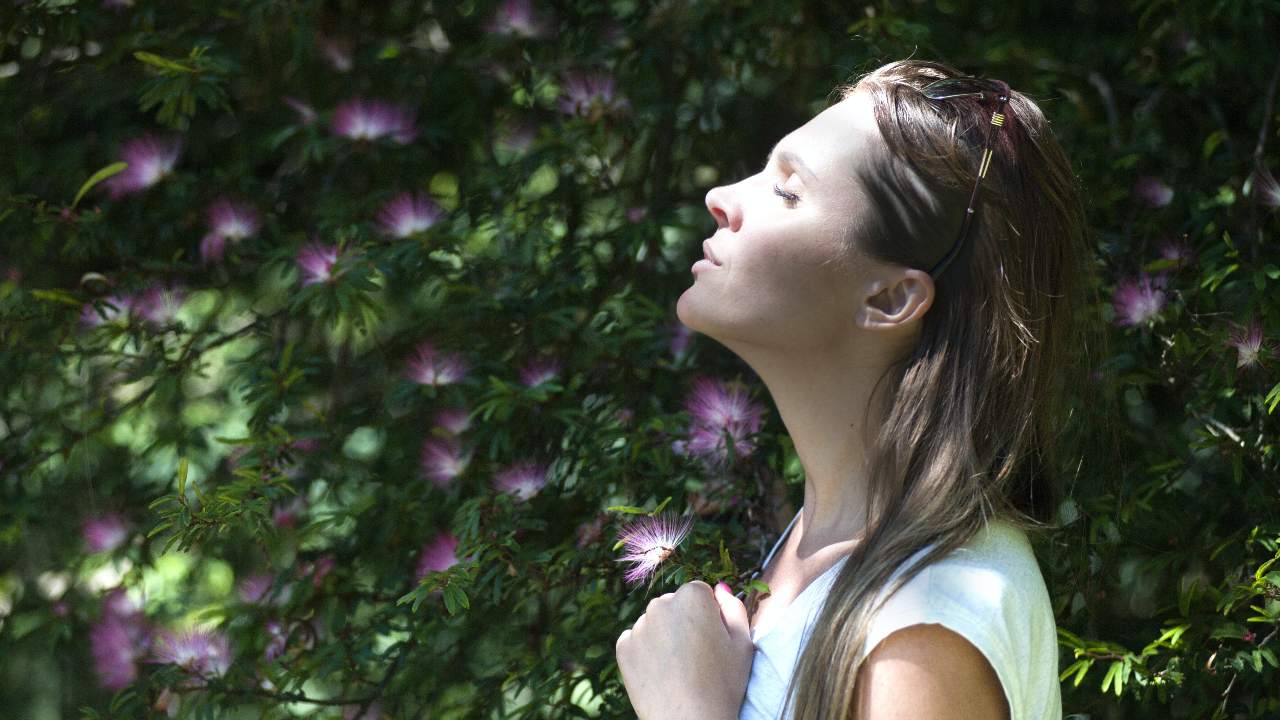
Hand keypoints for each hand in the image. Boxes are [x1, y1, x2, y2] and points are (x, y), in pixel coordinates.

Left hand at [615, 580, 754, 719]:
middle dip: (684, 622)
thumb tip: (720, 589)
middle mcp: (661, 604)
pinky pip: (637, 640)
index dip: (709, 616)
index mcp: (693, 596)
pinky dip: (647, 652)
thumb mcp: (743, 644)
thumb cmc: (723, 685)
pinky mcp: (623, 647)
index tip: (713, 640)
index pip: (700, 593)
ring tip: (679, 669)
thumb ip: (734, 609)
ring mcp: (639, 625)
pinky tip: (661, 673)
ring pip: (655, 623)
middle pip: (675, 605)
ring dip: (664, 636)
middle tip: (697, 657)